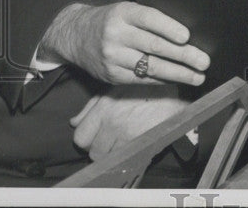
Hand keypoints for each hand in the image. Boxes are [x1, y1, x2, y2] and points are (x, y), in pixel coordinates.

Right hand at [39, 2, 209, 85]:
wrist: (75, 35)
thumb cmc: (111, 20)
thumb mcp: (126, 11)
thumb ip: (149, 20)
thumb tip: (185, 36)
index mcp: (123, 13)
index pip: (149, 19)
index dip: (169, 28)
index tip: (188, 37)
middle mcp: (117, 35)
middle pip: (154, 46)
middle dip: (183, 56)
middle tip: (204, 61)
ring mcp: (113, 57)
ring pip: (150, 67)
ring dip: (178, 73)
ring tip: (197, 77)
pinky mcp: (111, 75)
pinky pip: (141, 79)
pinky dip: (162, 80)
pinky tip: (177, 80)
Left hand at [69, 84, 187, 160]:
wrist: (173, 93)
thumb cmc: (143, 89)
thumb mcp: (115, 89)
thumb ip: (92, 106)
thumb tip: (74, 122)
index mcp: (104, 108)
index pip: (80, 136)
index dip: (87, 139)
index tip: (94, 137)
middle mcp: (112, 122)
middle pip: (93, 151)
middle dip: (99, 148)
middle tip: (109, 141)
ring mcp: (126, 134)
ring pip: (106, 158)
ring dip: (111, 154)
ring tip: (121, 144)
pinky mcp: (140, 142)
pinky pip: (123, 159)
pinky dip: (126, 156)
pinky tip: (131, 145)